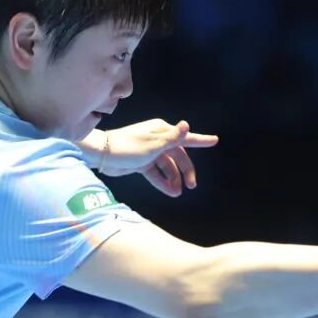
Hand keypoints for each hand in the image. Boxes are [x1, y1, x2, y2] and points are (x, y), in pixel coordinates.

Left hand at [95, 119, 218, 196]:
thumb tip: (187, 124)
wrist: (102, 155)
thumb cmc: (128, 147)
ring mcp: (149, 152)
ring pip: (167, 166)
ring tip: (177, 193)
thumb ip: (172, 138)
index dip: (201, 140)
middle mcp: (157, 140)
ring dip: (173, 179)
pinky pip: (156, 173)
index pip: (185, 137)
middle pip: (178, 156)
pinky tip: (170, 192)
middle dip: (185, 170)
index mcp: (162, 131)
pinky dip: (162, 182)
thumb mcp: (153, 145)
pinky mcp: (141, 162)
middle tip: (192, 185)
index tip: (215, 141)